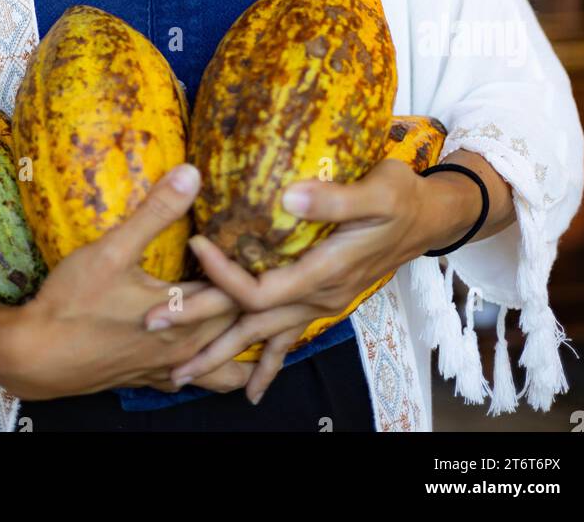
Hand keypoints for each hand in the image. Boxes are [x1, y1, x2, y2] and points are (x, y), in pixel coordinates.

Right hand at [0, 164, 257, 399]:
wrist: (34, 357)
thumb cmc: (72, 303)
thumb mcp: (112, 249)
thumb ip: (155, 212)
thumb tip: (192, 173)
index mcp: (187, 316)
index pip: (243, 292)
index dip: (254, 265)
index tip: (260, 238)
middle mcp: (186, 348)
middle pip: (240, 327)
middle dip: (255, 301)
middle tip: (267, 270)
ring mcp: (169, 370)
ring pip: (224, 366)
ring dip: (241, 344)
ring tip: (256, 322)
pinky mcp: (149, 379)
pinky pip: (196, 380)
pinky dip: (211, 366)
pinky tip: (205, 350)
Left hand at [146, 158, 426, 402]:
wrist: (430, 219)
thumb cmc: (402, 197)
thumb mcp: (377, 191)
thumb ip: (334, 199)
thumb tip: (288, 196)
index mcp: (325, 272)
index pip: (263, 287)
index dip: (226, 274)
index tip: (194, 246)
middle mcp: (318, 297)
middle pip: (251, 321)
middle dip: (202, 329)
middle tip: (154, 327)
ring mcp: (320, 305)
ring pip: (263, 337)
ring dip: (221, 354)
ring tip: (180, 374)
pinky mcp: (321, 301)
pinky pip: (287, 341)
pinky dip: (266, 365)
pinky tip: (248, 390)